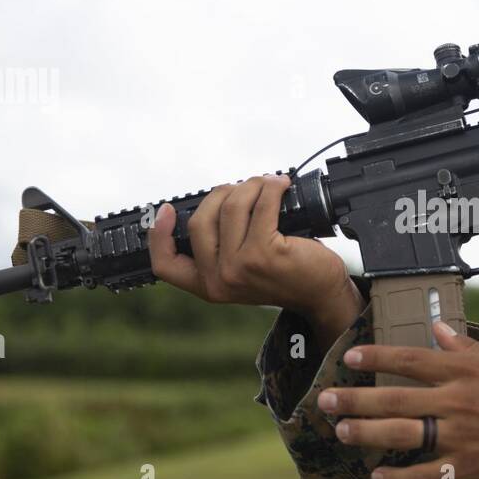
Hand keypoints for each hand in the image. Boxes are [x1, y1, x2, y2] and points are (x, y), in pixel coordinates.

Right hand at [148, 175, 362, 341]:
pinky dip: (271, 188)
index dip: (158, 234)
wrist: (320, 293)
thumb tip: (216, 200)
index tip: (164, 210)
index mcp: (207, 285)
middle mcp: (218, 280)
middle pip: (200, 220)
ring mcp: (239, 267)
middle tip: (245, 189)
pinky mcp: (264, 254)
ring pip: (231, 206)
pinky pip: (262, 205)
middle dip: (222, 194)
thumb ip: (221, 247)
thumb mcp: (242, 270)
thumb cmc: (284, 275)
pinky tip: (280, 187)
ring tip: (267, 185)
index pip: (165, 264)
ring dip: (250, 186)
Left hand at [317, 321, 478, 478]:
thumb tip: (438, 327)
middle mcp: (456, 401)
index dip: (376, 358)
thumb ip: (467, 348)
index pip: (410, 359)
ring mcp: (459, 437)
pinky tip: (377, 476)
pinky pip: (422, 474)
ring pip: (400, 434)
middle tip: (325, 401)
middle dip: (354, 400)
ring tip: (341, 432)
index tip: (350, 358)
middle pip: (394, 398)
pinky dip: (397, 477)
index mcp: (465, 372)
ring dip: (365, 433)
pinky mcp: (466, 469)